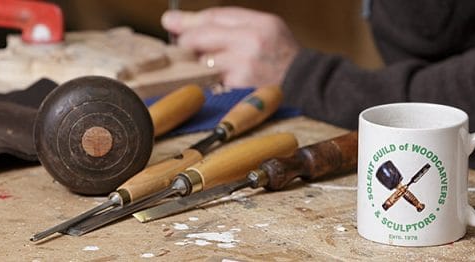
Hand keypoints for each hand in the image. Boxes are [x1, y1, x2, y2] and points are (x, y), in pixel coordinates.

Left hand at [162, 7, 300, 87]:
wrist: (303, 83)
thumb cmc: (282, 55)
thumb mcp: (264, 29)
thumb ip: (230, 23)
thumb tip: (182, 21)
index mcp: (260, 23)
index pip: (215, 16)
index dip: (190, 20)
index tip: (171, 22)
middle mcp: (252, 40)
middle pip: (204, 35)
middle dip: (188, 41)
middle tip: (183, 46)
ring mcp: (245, 64)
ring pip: (204, 61)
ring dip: (198, 63)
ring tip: (206, 64)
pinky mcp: (240, 84)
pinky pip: (213, 80)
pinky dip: (210, 80)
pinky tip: (217, 79)